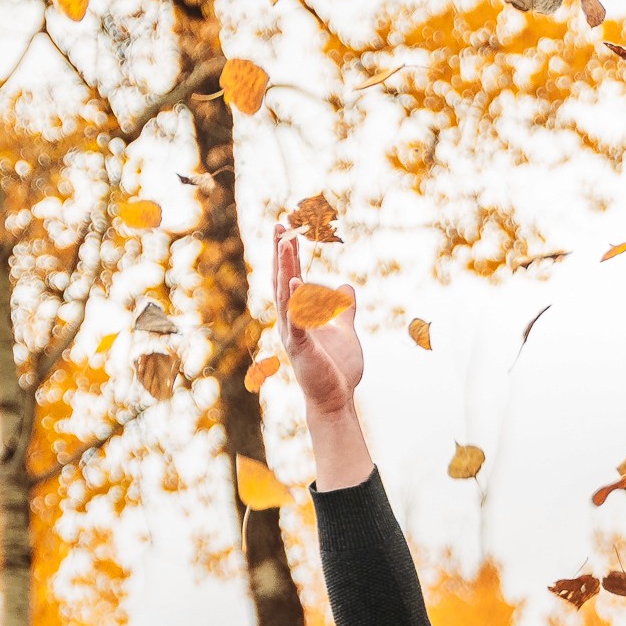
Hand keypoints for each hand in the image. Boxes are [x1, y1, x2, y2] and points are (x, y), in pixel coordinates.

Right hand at [274, 222, 364, 420]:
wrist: (336, 400)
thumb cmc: (337, 370)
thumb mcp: (346, 332)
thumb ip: (345, 310)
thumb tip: (347, 288)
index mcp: (299, 316)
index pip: (291, 279)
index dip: (289, 255)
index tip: (287, 230)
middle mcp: (290, 321)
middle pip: (282, 280)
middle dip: (281, 253)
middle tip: (279, 225)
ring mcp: (293, 334)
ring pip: (286, 295)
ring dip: (286, 268)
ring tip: (286, 243)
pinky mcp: (301, 348)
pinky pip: (297, 320)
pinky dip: (296, 301)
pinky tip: (296, 282)